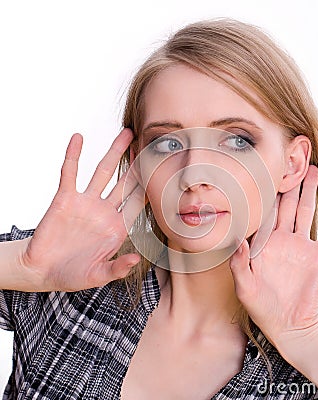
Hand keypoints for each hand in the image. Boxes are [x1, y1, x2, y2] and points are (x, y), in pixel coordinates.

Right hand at [20, 128, 143, 291]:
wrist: (42, 270)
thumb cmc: (72, 275)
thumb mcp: (97, 275)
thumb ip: (117, 267)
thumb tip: (136, 260)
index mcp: (117, 227)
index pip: (137, 203)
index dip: (150, 188)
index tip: (163, 173)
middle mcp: (104, 210)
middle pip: (125, 182)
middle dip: (138, 165)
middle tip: (150, 145)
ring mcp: (85, 202)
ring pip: (103, 172)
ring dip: (114, 153)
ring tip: (126, 134)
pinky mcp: (64, 198)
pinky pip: (70, 172)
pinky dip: (73, 155)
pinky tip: (78, 138)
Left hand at [229, 165, 317, 349]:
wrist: (288, 324)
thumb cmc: (262, 307)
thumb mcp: (244, 287)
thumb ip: (239, 263)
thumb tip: (237, 239)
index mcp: (263, 244)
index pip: (262, 214)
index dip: (262, 193)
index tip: (261, 172)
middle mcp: (282, 239)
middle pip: (285, 205)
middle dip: (287, 184)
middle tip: (289, 160)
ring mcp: (301, 246)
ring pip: (305, 211)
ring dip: (309, 191)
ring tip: (312, 169)